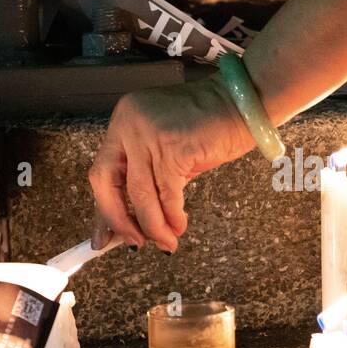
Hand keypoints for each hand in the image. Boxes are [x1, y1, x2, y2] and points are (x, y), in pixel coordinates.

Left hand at [88, 78, 253, 251]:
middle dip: (118, 219)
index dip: (103, 208)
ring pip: (140, 194)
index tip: (103, 237)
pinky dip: (172, 216)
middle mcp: (129, 124)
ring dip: (153, 225)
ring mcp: (149, 134)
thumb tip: (135, 219)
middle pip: (107, 181)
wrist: (244, 103)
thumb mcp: (168, 148)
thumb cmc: (211, 125)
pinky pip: (167, 194)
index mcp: (124, 120)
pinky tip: (178, 227)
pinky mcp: (173, 148)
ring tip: (166, 243)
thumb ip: (149, 176)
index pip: (102, 171)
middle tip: (133, 244)